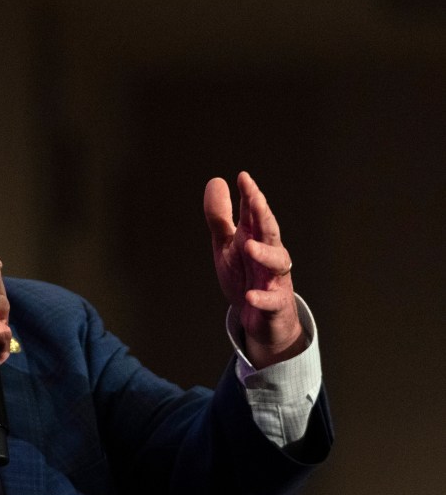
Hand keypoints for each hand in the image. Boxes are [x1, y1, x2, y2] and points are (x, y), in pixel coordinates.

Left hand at [204, 172, 305, 368]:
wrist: (260, 317)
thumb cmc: (245, 274)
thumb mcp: (227, 245)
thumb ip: (220, 217)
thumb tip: (217, 181)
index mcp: (255, 237)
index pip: (254, 213)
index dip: (250, 195)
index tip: (242, 177)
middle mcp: (269, 253)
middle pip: (269, 230)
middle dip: (263, 213)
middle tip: (254, 198)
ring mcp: (275, 278)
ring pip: (277, 262)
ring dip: (264, 253)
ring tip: (248, 246)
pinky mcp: (276, 304)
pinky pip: (271, 300)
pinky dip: (262, 298)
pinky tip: (251, 296)